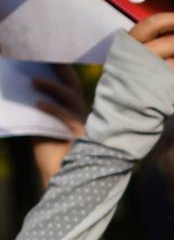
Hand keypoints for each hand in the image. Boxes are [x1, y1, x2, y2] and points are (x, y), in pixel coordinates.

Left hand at [32, 65, 87, 187]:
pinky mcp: (79, 136)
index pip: (70, 88)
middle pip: (74, 87)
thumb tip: (24, 95)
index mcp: (75, 115)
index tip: (47, 56)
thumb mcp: (41, 133)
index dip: (61, 72)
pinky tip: (38, 103)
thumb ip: (39, 115)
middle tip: (44, 55)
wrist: (62, 185)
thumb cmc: (52, 161)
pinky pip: (66, 117)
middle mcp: (82, 117)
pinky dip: (52, 108)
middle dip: (62, 69)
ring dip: (53, 86)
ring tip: (34, 79)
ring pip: (72, 98)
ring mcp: (82, 126)